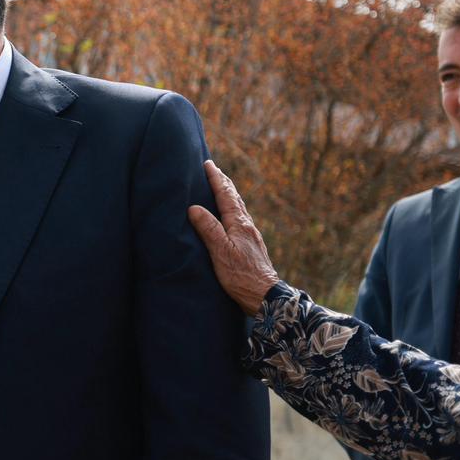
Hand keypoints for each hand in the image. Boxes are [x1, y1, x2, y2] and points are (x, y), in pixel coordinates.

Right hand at [187, 160, 281, 316]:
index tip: (208, 164)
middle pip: (234, 198)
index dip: (216, 179)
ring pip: (238, 208)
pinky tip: (232, 216)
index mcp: (239, 224)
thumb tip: (194, 208)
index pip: (225, 196)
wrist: (264, 295)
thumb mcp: (221, 252)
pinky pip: (240, 218)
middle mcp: (247, 226)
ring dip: (229, 194)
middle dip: (223, 182)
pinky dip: (233, 209)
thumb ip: (208, 229)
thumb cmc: (241, 276)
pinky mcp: (251, 246)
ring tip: (222, 186)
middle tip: (214, 169)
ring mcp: (251, 235)